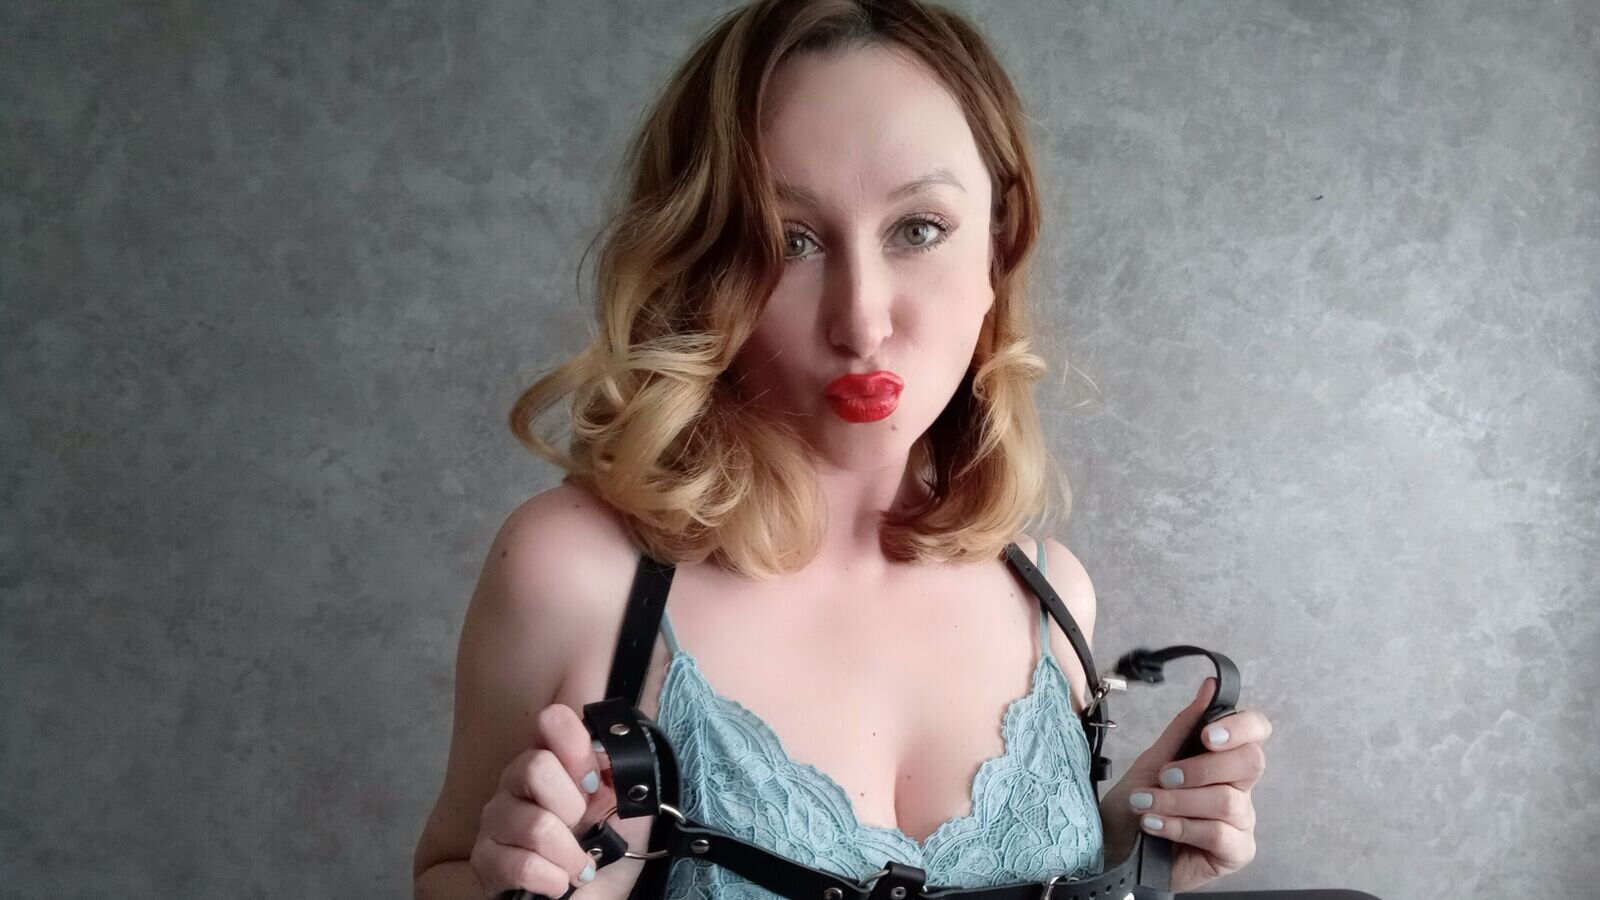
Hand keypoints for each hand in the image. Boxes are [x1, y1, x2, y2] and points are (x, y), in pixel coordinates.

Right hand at [470, 703, 617, 896]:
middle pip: (535, 768)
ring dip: (569, 855)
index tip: (593, 783)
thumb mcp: (628, 801)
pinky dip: (552, 879)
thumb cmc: (610, 846)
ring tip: (577, 866)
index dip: (577, 749)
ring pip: (535, 825)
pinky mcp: (485, 859)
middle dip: (572, 808)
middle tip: (582, 829)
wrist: (596, 896)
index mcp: (552, 758)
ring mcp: (496, 819)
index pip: (553, 721)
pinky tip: (557, 884)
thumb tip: (610, 747)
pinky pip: (522, 864)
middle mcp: (516, 780)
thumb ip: (619, 766)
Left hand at [1097, 676, 1270, 892]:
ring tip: (1145, 804)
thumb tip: (1210, 686)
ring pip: (1226, 800)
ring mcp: (1241, 822)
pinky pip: (1218, 832)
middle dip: (1201, 768)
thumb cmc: (1135, 805)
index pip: (1257, 731)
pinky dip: (1179, 825)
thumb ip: (1184, 727)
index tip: (1206, 736)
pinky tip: (1154, 825)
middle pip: (1250, 762)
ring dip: (1176, 800)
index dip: (1241, 727)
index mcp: (1223, 760)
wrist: (1114, 849)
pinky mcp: (1236, 852)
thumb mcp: (1153, 761)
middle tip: (1164, 776)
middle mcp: (1239, 788)